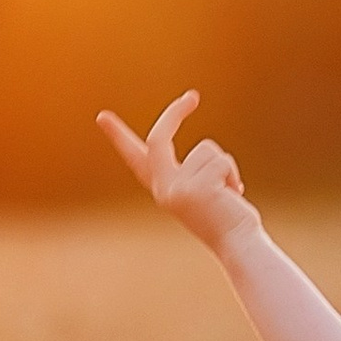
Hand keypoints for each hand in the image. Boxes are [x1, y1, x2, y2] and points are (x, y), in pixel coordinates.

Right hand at [96, 91, 257, 253]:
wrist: (238, 244)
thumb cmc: (227, 218)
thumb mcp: (205, 189)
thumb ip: (195, 172)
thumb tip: (206, 152)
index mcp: (163, 189)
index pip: (137, 158)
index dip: (120, 137)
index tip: (102, 117)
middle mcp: (164, 188)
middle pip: (158, 139)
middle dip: (174, 114)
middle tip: (192, 96)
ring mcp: (178, 188)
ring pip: (206, 149)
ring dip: (225, 166)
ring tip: (227, 192)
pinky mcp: (197, 188)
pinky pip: (221, 160)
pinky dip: (233, 174)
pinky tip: (233, 195)